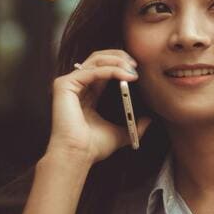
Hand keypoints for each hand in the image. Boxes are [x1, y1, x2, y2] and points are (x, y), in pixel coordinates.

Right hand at [45, 49, 151, 163]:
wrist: (78, 155)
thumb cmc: (92, 147)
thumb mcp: (120, 133)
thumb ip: (133, 125)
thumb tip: (149, 120)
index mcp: (87, 93)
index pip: (103, 68)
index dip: (120, 64)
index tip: (137, 69)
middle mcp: (76, 85)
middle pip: (98, 58)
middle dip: (119, 57)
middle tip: (136, 64)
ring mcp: (69, 84)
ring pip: (95, 60)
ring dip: (117, 61)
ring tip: (133, 70)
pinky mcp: (64, 85)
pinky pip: (92, 71)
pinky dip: (111, 70)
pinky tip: (125, 76)